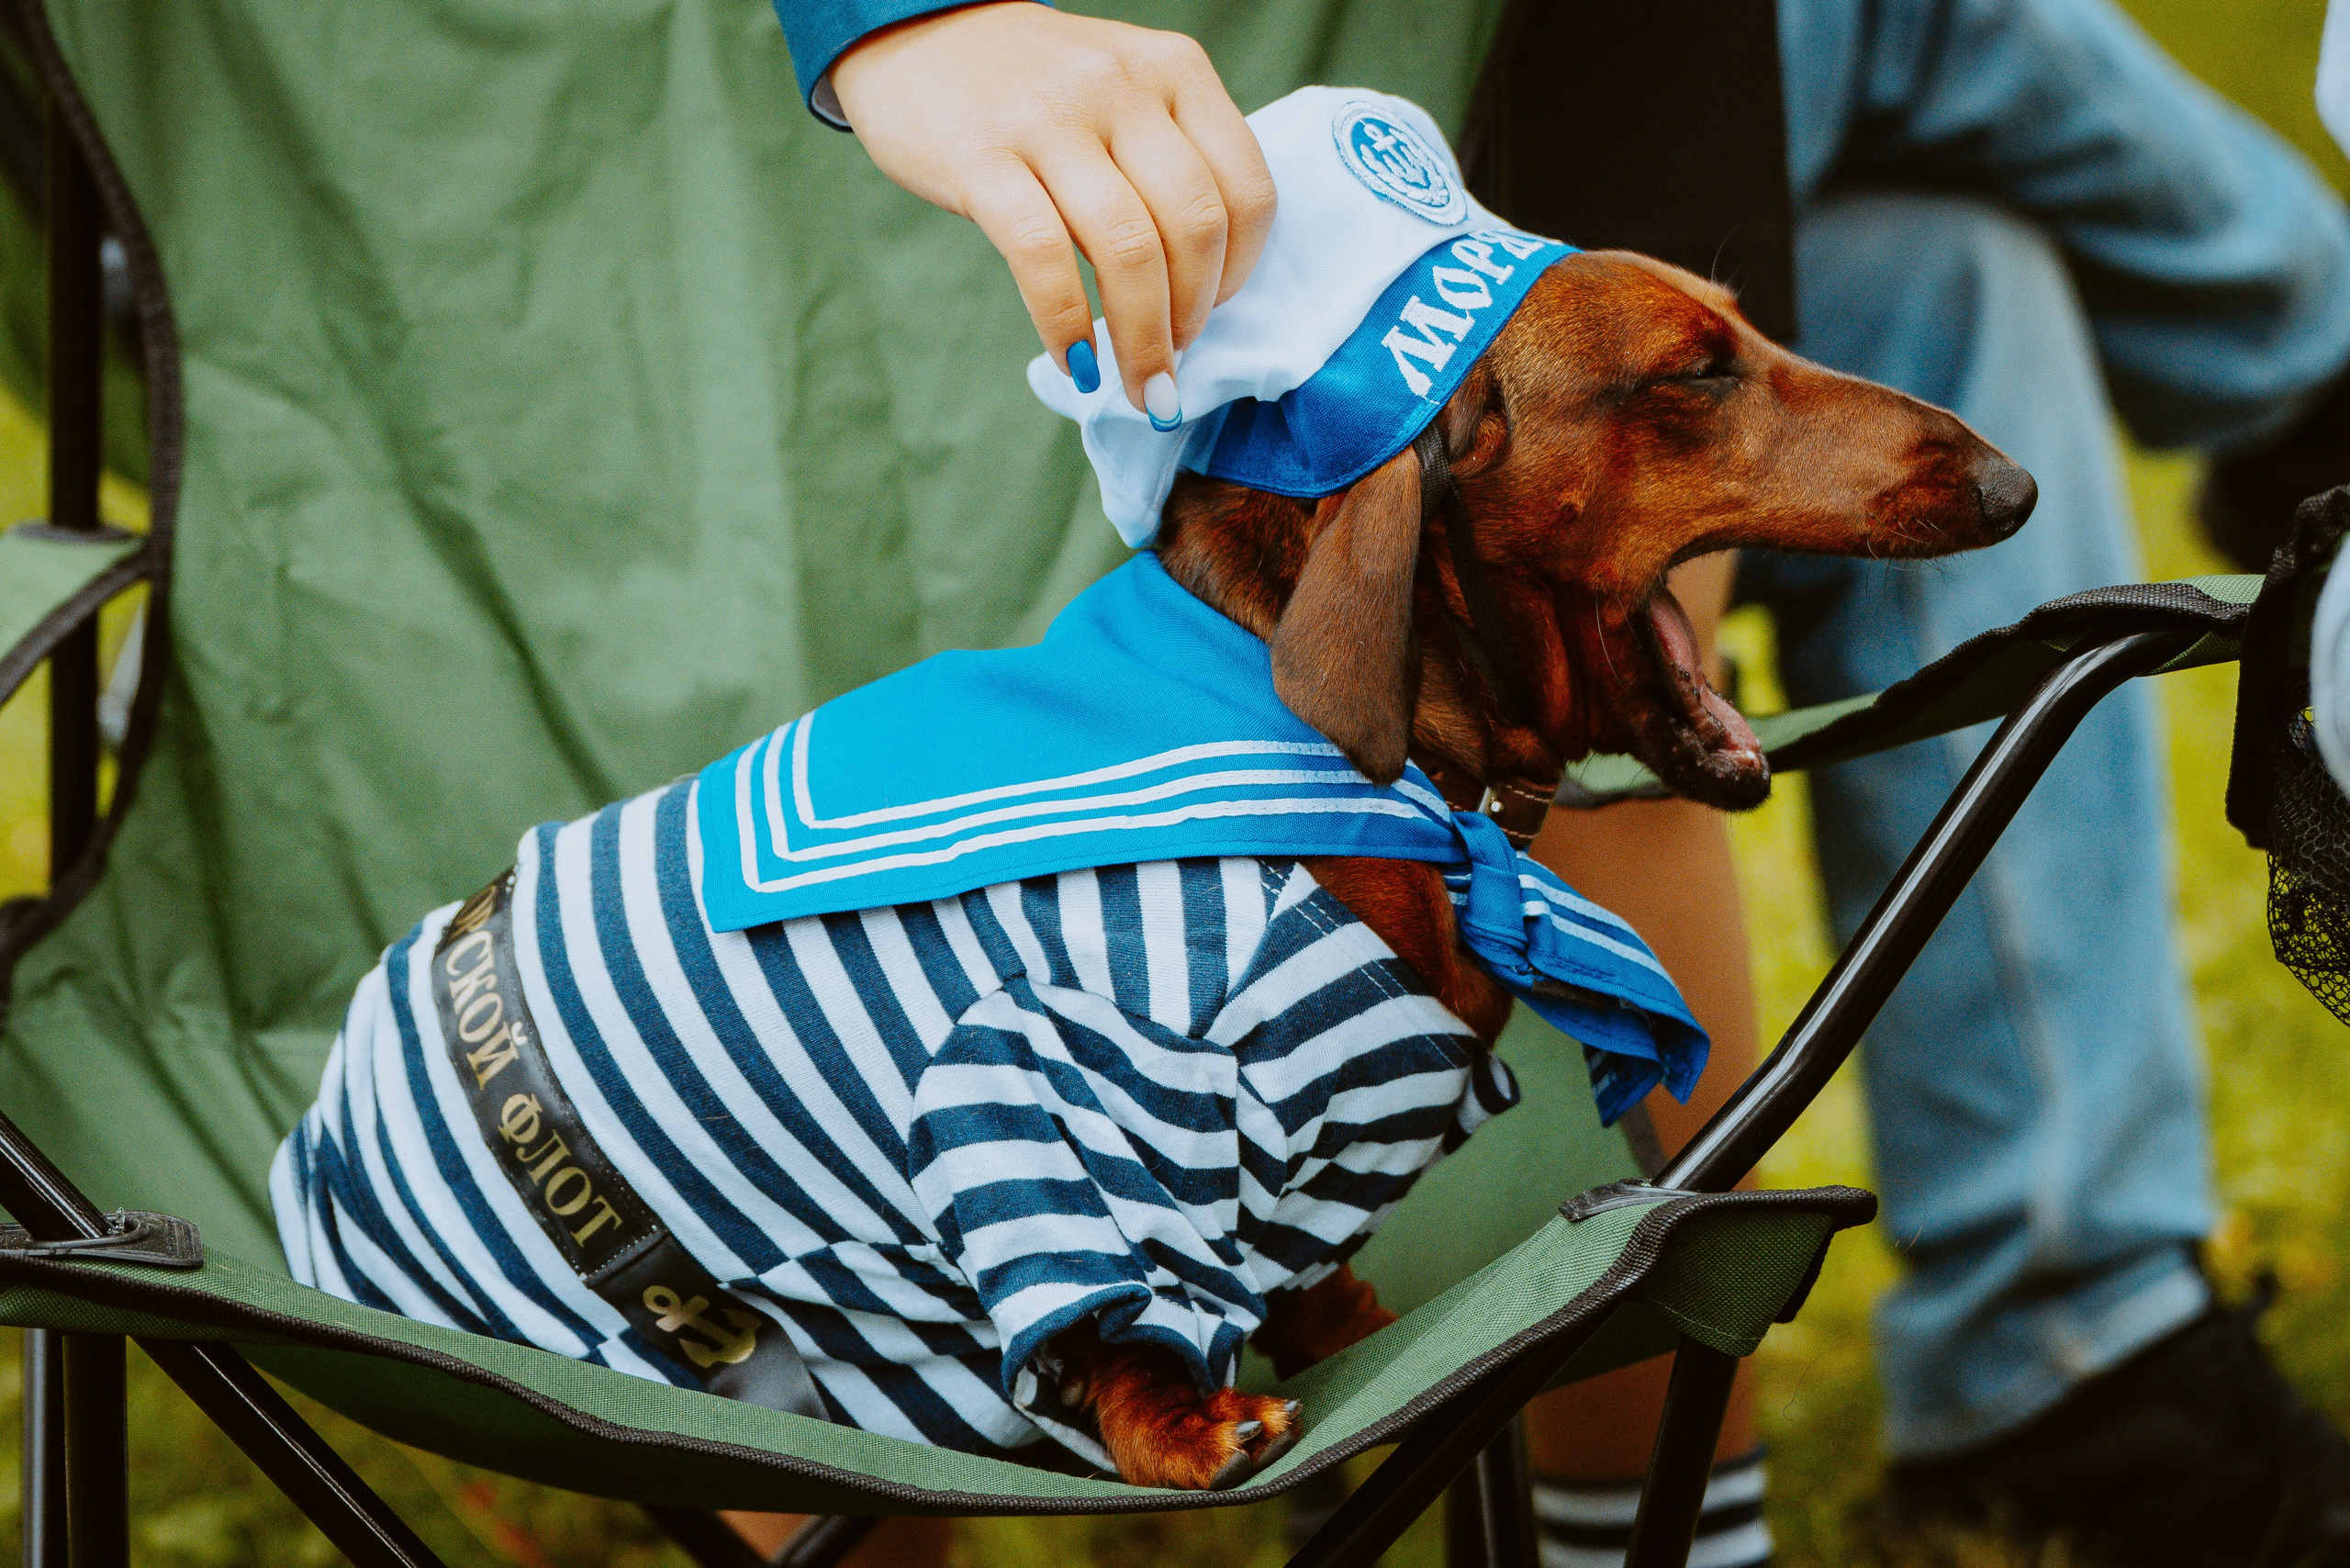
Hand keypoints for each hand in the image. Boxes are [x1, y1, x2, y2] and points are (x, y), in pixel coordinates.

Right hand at [831, 3, 1275, 418]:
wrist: (917, 29)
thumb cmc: (1034, 87)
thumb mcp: (1123, 93)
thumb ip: (1168, 162)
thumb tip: (1200, 292)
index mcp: (1174, 69)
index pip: (1245, 189)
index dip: (1239, 272)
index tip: (1211, 313)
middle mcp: (1121, 86)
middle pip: (1192, 227)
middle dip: (1191, 319)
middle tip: (1168, 366)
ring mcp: (1050, 118)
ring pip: (1128, 250)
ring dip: (1141, 340)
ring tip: (1135, 384)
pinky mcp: (981, 157)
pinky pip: (1043, 258)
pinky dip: (1067, 326)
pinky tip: (1075, 362)